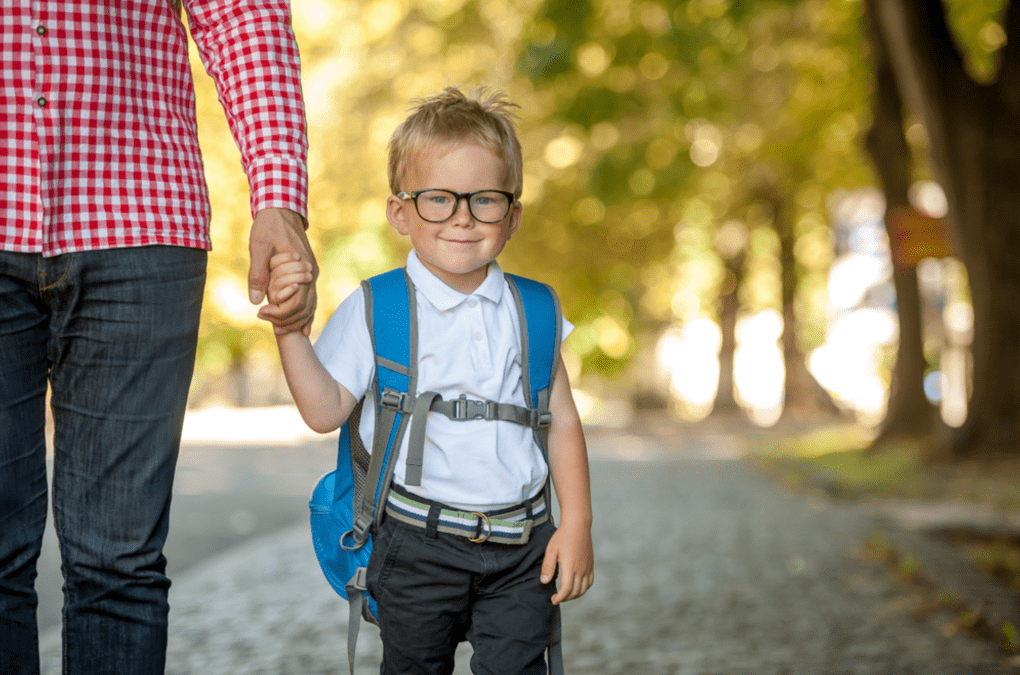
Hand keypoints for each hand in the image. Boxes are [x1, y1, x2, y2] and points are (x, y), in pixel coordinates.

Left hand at [250, 208, 317, 334]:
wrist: (282, 209)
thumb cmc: (269, 226)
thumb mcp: (258, 247)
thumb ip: (258, 273)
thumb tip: (255, 300)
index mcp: (302, 267)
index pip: (295, 301)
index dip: (279, 313)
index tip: (260, 314)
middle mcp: (311, 273)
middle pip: (305, 307)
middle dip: (287, 321)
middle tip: (268, 324)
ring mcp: (312, 274)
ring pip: (311, 305)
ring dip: (297, 321)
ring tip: (280, 329)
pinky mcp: (309, 273)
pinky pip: (312, 298)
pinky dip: (307, 314)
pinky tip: (301, 327)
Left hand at [540, 521, 593, 604]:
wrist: (577, 525)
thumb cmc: (562, 536)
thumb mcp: (551, 550)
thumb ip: (548, 567)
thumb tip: (544, 582)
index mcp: (570, 567)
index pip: (567, 590)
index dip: (560, 598)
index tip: (553, 600)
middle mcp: (581, 569)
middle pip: (575, 592)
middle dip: (565, 598)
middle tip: (557, 597)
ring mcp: (587, 567)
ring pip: (584, 589)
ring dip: (575, 595)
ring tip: (565, 594)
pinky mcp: (590, 564)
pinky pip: (590, 582)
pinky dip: (583, 588)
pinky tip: (576, 587)